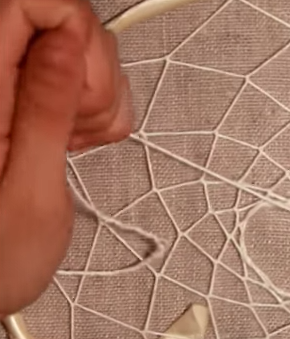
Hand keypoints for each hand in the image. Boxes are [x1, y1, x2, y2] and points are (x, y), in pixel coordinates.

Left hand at [0, 0, 130, 315]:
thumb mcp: (29, 190)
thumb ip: (45, 109)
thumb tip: (64, 42)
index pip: (30, 4)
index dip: (71, 29)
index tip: (79, 84)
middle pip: (65, 22)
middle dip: (92, 73)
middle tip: (77, 126)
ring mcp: (14, 87)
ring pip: (81, 50)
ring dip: (97, 96)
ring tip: (73, 141)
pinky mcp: (32, 99)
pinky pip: (83, 79)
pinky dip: (94, 108)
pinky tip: (73, 139)